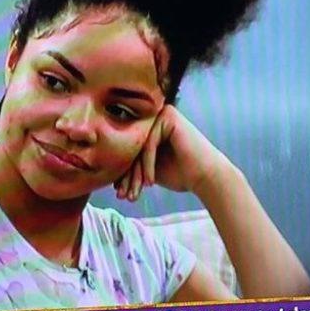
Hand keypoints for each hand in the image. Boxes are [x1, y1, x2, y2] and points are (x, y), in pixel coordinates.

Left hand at [114, 105, 232, 201]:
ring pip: (138, 148)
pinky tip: (151, 182)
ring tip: (133, 194)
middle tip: (123, 196)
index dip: (122, 174)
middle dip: (127, 176)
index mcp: (146, 127)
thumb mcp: (147, 169)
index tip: (119, 194)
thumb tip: (102, 168)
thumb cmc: (179, 174)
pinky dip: (148, 165)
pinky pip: (149, 144)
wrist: (207, 177)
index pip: (127, 150)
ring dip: (135, 174)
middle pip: (130, 148)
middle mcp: (152, 116)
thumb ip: (129, 164)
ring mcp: (160, 114)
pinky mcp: (169, 117)